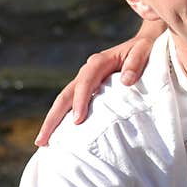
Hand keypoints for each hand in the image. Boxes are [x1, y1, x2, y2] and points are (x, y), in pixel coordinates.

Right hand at [33, 35, 155, 145]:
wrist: (142, 44)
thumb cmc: (144, 48)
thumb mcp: (144, 50)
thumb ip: (136, 63)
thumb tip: (126, 80)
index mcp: (99, 62)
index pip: (86, 82)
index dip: (80, 101)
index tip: (78, 121)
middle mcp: (88, 71)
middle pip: (65, 94)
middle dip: (53, 117)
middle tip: (42, 140)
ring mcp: (86, 81)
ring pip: (64, 101)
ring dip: (53, 120)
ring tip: (43, 142)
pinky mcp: (89, 89)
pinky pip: (73, 104)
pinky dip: (64, 118)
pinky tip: (59, 135)